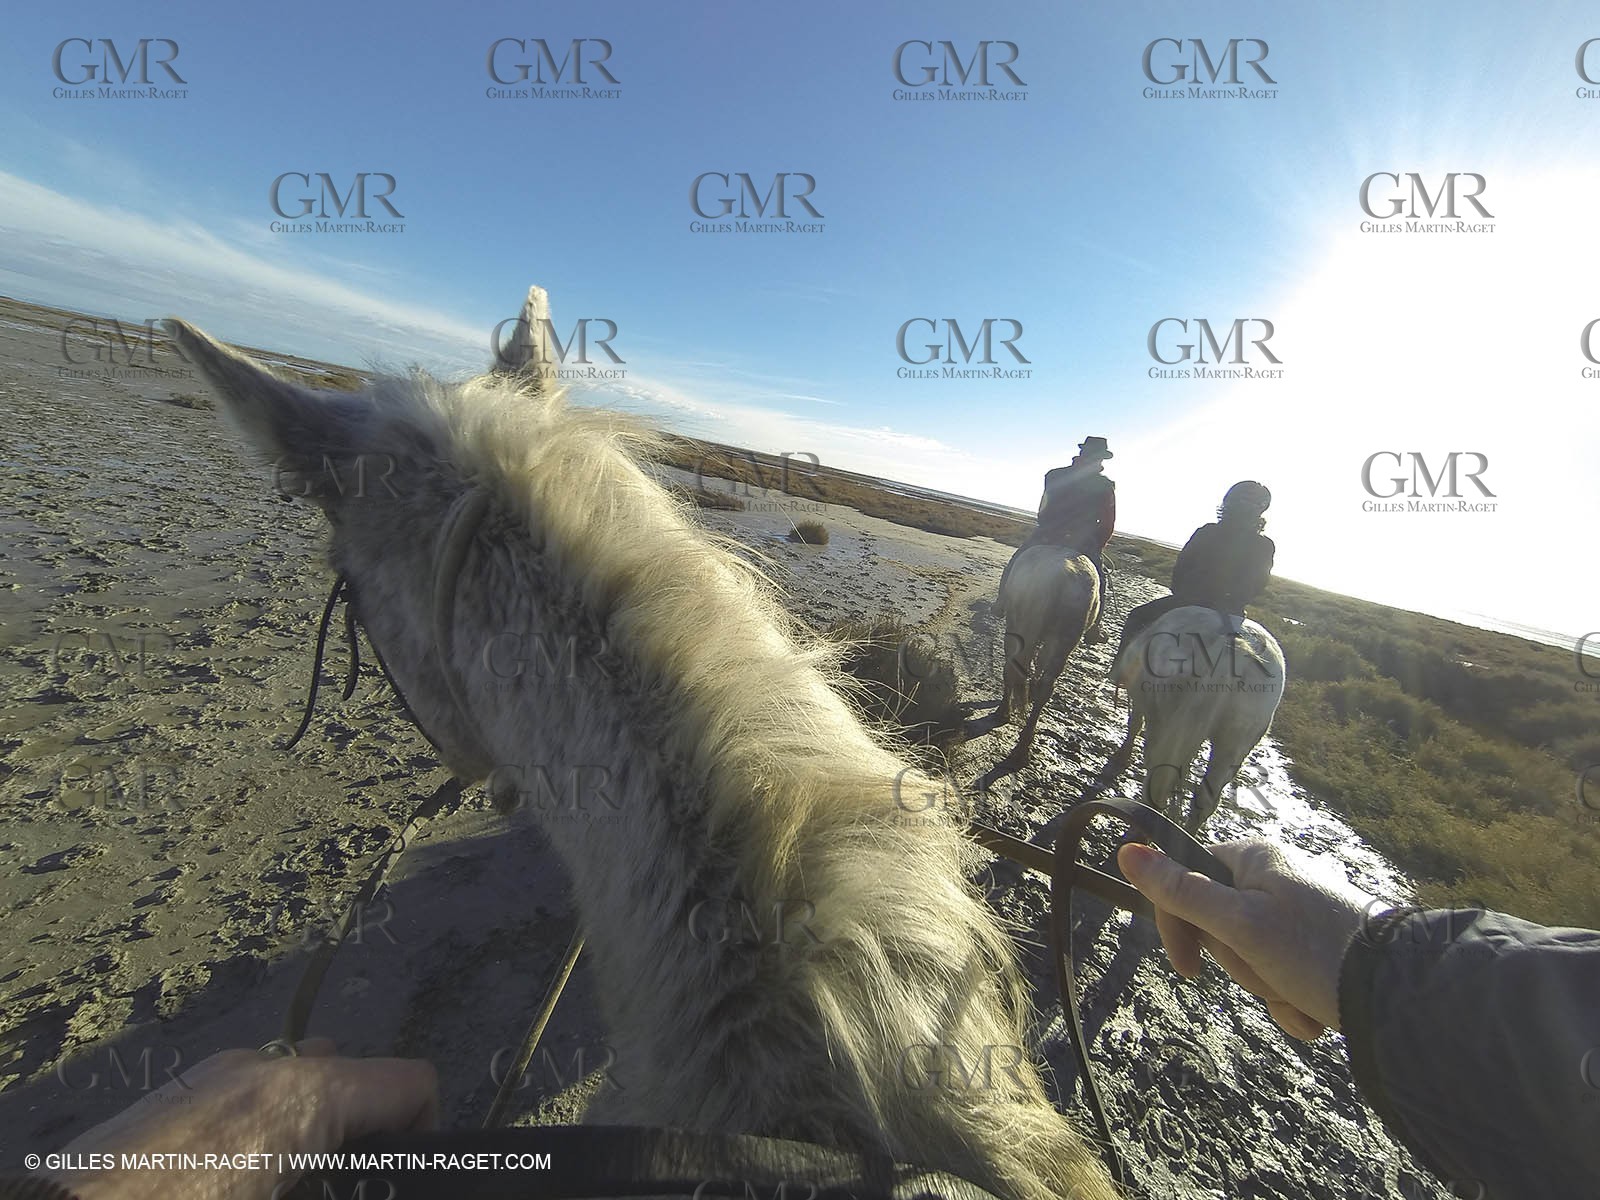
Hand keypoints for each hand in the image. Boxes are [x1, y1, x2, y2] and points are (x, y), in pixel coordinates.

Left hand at [45, 1040, 437, 1199]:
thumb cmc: (194, 1196)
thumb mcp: (298, 1185)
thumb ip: (348, 1170)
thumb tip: (365, 1173)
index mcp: (307, 1095)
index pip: (413, 1085)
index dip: (424, 1134)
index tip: (402, 1178)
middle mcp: (269, 1068)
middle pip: (356, 1082)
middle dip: (360, 1135)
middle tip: (338, 1183)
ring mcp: (217, 1075)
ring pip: (298, 1083)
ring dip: (310, 1131)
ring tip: (284, 1180)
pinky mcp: (175, 1093)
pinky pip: (247, 1093)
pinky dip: (262, 1129)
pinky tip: (234, 1174)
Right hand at [1118, 839, 1374, 1038]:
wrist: (1398, 994)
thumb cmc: (1315, 951)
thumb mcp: (1238, 924)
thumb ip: (1182, 891)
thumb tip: (1127, 851)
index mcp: (1254, 858)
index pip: (1185, 880)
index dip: (1178, 927)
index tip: (1190, 970)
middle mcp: (1277, 878)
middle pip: (1218, 926)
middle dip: (1239, 965)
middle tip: (1268, 971)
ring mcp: (1300, 915)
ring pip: (1250, 958)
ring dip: (1268, 988)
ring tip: (1299, 995)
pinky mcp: (1321, 948)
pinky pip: (1282, 976)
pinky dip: (1292, 1000)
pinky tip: (1314, 1011)